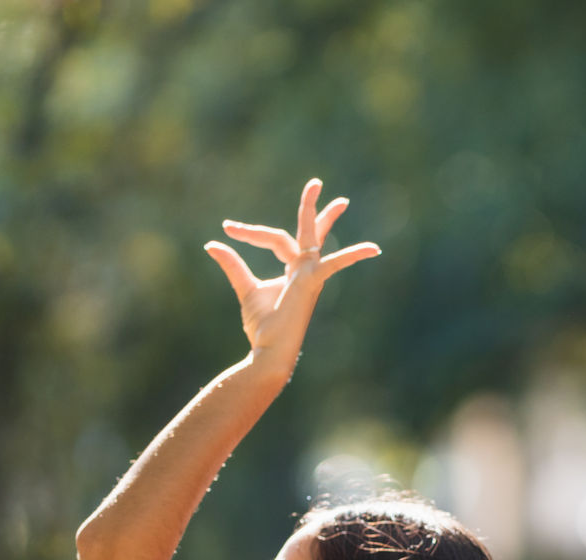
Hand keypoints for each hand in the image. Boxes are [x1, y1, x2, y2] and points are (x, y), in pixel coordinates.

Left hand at [204, 178, 381, 362]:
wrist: (269, 349)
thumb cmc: (262, 326)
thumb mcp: (245, 288)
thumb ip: (233, 265)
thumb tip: (212, 244)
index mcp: (293, 270)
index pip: (276, 239)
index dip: (250, 231)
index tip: (227, 228)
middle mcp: (305, 269)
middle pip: (309, 231)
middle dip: (312, 208)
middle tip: (315, 183)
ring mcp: (310, 274)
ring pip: (313, 237)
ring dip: (320, 215)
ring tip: (329, 194)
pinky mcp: (313, 282)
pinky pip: (334, 264)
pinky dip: (353, 256)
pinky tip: (373, 249)